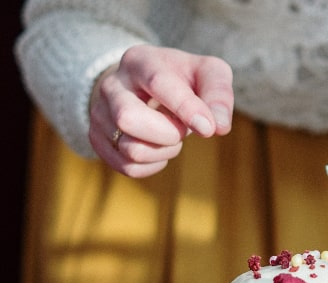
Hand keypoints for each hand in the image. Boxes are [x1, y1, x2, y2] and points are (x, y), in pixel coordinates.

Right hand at [88, 45, 233, 176]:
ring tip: (171, 136)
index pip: (158, 83)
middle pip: (129, 119)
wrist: (145, 86)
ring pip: (131, 149)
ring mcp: (99, 113)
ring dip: (164, 151)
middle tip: (182, 129)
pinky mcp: (98, 139)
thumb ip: (218, 95)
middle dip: (167, 134)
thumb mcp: (208, 74)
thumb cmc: (184, 80)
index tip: (208, 129)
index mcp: (140, 61)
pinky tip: (159, 149)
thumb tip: (220, 127)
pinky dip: (153, 165)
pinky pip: (128, 167)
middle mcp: (112, 84)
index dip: (185, 108)